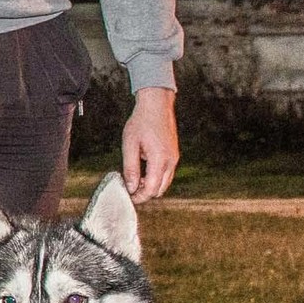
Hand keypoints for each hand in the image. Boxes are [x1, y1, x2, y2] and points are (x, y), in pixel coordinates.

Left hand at [121, 87, 178, 202]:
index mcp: (160, 160)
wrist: (156, 105)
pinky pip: (167, 173)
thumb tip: (131, 186)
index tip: (128, 197)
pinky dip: (157, 177)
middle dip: (145, 193)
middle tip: (130, 188)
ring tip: (135, 178)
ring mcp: (174, 158)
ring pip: (165, 183)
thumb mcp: (130, 145)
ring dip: (151, 185)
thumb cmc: (142, 121)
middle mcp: (171, 161)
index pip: (152, 189)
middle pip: (160, 189)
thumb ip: (130, 168)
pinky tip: (144, 170)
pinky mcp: (174, 155)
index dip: (139, 197)